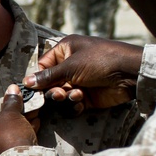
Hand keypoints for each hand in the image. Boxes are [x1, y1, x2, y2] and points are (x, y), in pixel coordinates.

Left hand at [0, 85, 39, 155]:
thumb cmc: (9, 138)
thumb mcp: (9, 115)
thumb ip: (10, 103)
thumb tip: (12, 89)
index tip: (9, 106)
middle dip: (11, 119)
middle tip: (23, 109)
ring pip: (4, 138)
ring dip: (19, 126)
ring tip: (33, 115)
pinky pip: (10, 148)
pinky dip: (21, 138)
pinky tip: (34, 126)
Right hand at [25, 35, 142, 113]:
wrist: (130, 74)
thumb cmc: (100, 60)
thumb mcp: (71, 66)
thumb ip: (48, 76)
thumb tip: (26, 82)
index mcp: (65, 51)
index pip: (43, 66)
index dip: (37, 78)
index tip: (31, 89)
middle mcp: (70, 66)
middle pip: (50, 83)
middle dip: (52, 90)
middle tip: (57, 94)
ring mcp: (78, 82)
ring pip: (60, 95)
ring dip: (64, 97)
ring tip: (74, 95)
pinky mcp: (86, 97)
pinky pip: (71, 104)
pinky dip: (73, 105)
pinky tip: (81, 101)